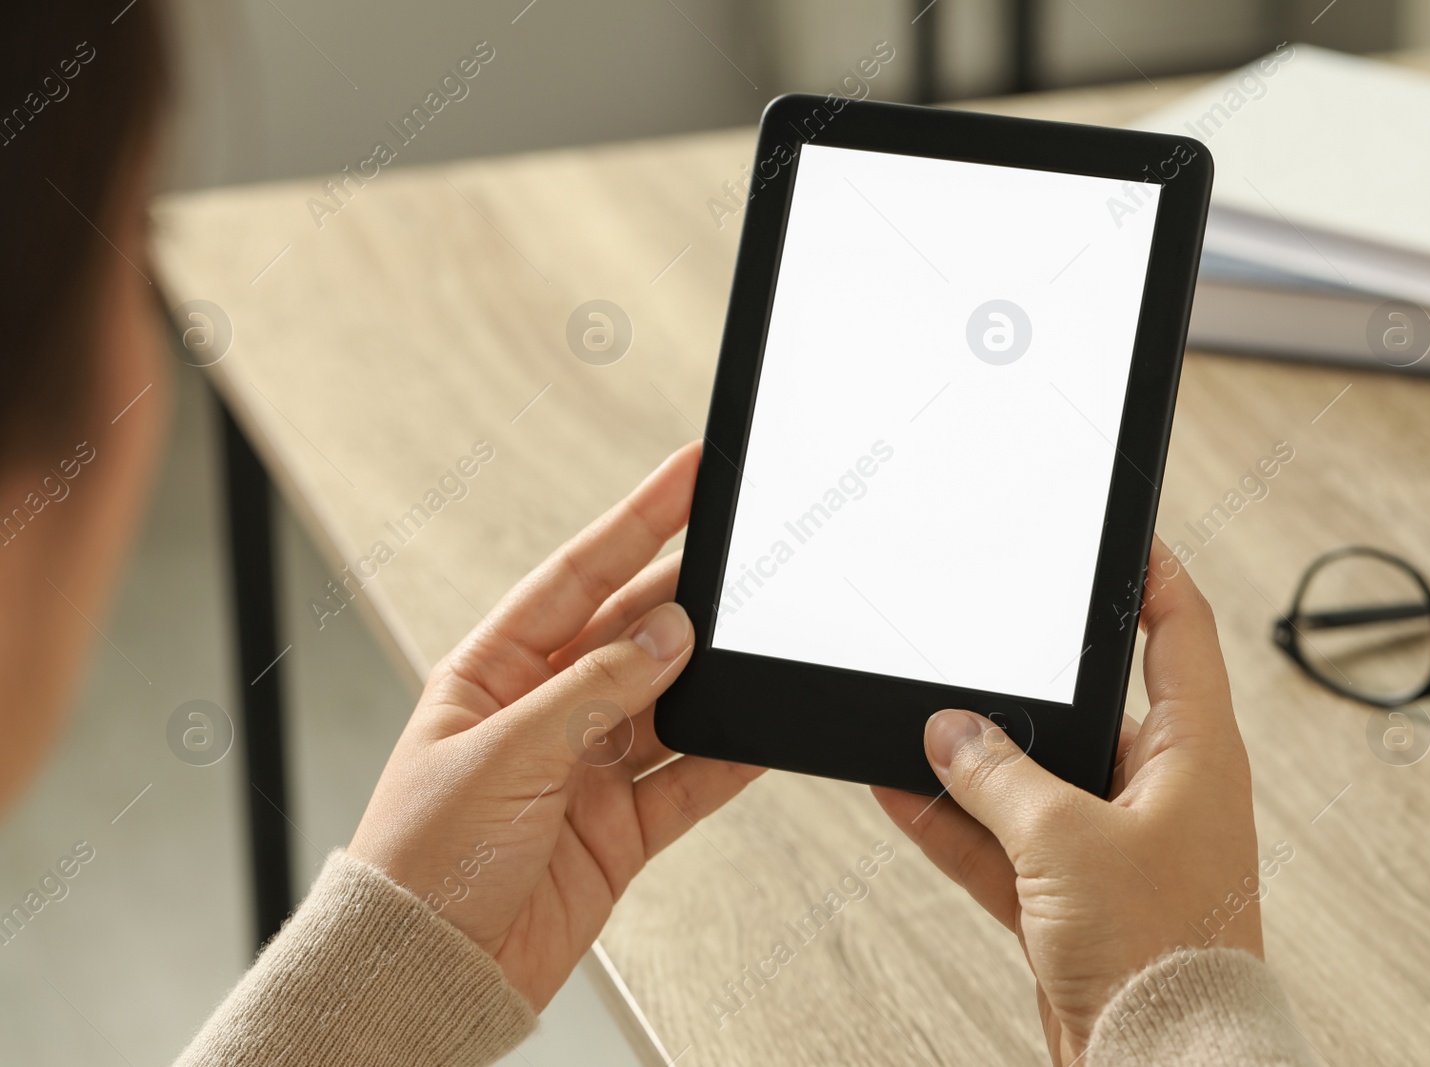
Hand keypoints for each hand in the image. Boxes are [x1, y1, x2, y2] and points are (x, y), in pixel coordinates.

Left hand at [349, 442, 762, 1009]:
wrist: (428, 974)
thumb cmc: (422, 861)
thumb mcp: (503, 754)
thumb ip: (594, 690)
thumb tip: (668, 634)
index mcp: (492, 672)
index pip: (577, 575)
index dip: (637, 519)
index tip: (689, 474)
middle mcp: (543, 711)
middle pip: (631, 631)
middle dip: (687, 594)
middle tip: (745, 558)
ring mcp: (585, 767)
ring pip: (667, 701)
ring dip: (710, 676)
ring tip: (756, 641)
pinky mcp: (620, 827)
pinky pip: (686, 778)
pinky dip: (727, 756)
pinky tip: (759, 730)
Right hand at [873, 537, 1261, 1063]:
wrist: (1159, 1062)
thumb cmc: (1160, 953)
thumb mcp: (1066, 840)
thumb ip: (999, 776)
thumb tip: (950, 731)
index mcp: (1195, 754)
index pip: (1180, 633)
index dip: (1152, 576)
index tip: (1121, 535)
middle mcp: (1163, 792)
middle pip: (1090, 710)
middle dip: (1025, 691)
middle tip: (974, 647)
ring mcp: (1117, 848)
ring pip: (1036, 782)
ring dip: (977, 765)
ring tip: (917, 726)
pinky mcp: (1077, 900)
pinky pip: (1009, 843)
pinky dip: (961, 825)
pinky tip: (905, 793)